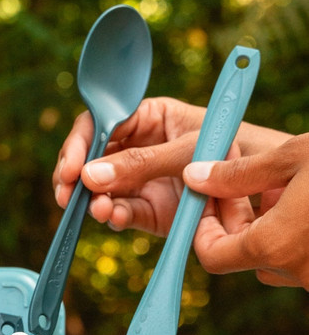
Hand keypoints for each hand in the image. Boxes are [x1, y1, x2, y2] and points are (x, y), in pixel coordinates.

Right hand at [53, 96, 287, 235]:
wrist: (267, 187)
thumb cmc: (234, 150)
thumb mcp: (187, 150)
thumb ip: (141, 162)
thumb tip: (90, 177)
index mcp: (148, 117)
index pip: (102, 123)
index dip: (80, 144)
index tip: (71, 167)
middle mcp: (140, 148)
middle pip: (92, 158)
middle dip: (75, 178)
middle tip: (66, 194)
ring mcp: (143, 180)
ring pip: (102, 189)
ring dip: (92, 200)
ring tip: (97, 209)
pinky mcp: (150, 210)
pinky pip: (122, 212)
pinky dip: (112, 216)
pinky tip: (111, 217)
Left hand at [185, 132, 308, 289]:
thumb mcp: (293, 159)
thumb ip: (237, 174)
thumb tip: (192, 177)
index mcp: (273, 247)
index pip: (210, 255)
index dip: (201, 226)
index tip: (207, 194)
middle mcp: (294, 271)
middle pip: (240, 253)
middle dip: (234, 216)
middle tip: (242, 178)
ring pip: (271, 255)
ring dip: (265, 224)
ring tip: (279, 184)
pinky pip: (298, 256)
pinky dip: (291, 233)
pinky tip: (302, 200)